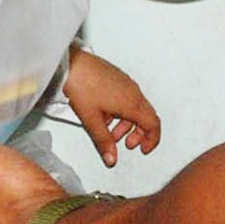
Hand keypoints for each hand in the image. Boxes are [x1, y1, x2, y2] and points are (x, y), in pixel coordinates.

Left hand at [63, 48, 161, 166]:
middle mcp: (133, 92)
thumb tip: (111, 159)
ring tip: (110, 132)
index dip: (152, 140)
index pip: (153, 124)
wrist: (71, 63)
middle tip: (126, 144)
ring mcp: (126, 83)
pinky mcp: (117, 78)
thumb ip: (103, 141)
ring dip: (126, 124)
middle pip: (146, 116)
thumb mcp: (91, 120)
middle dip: (139, 133)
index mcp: (132, 103)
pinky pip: (127, 98)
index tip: (144, 150)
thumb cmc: (81, 86)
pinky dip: (121, 111)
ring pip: (135, 107)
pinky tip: (104, 116)